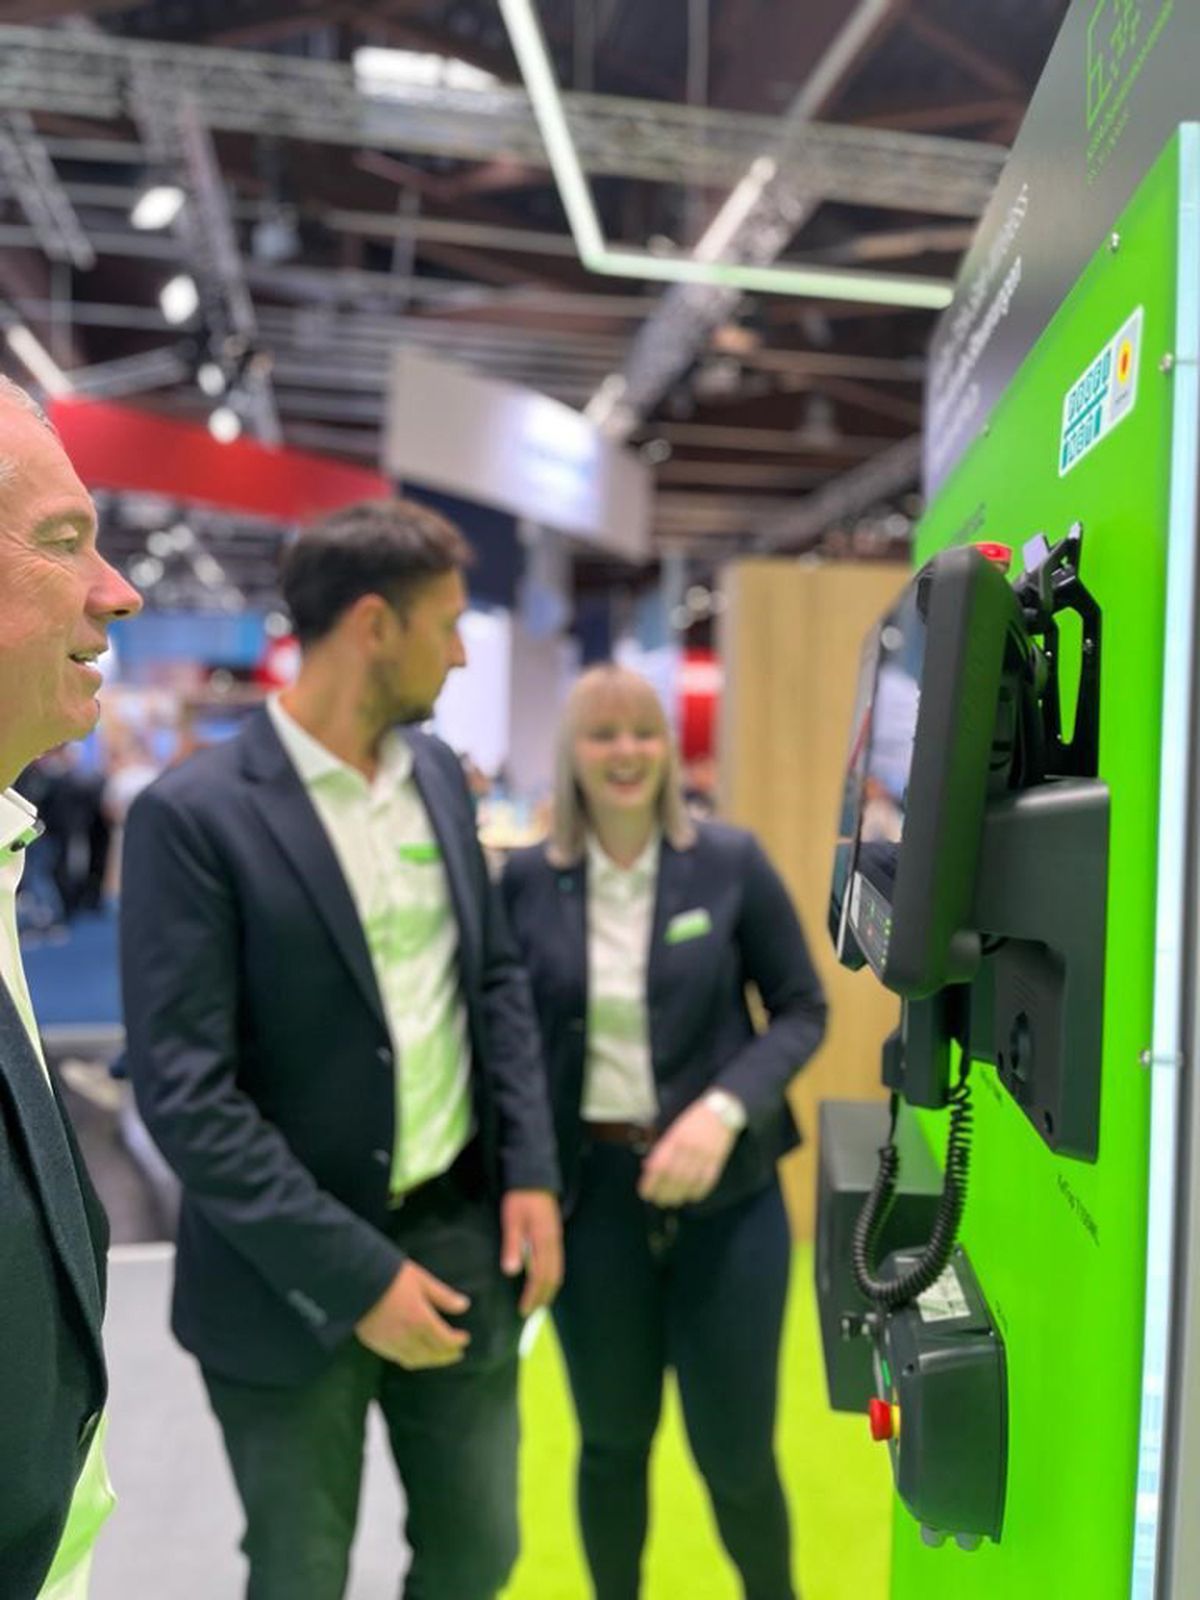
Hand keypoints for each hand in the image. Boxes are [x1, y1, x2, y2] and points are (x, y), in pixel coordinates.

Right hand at [356, 1260, 470, 1368]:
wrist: (357, 1281)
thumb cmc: (392, 1275)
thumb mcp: (422, 1280)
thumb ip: (443, 1296)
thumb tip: (464, 1305)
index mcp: (421, 1320)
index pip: (445, 1340)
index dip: (457, 1342)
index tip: (465, 1339)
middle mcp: (408, 1337)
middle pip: (432, 1355)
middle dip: (447, 1356)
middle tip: (457, 1354)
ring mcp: (391, 1343)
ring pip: (416, 1360)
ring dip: (431, 1361)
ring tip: (440, 1357)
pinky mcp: (377, 1344)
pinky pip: (399, 1359)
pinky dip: (413, 1360)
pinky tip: (417, 1355)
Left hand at [500, 1189, 562, 1314]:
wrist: (534, 1177)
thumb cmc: (519, 1197)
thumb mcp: (511, 1219)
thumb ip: (512, 1245)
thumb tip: (512, 1271)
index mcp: (543, 1240)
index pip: (540, 1276)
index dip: (532, 1295)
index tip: (523, 1310)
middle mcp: (554, 1242)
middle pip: (553, 1277)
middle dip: (543, 1297)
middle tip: (530, 1312)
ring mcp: (557, 1239)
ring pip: (558, 1271)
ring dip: (549, 1289)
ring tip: (538, 1303)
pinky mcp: (555, 1235)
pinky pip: (558, 1263)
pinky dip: (552, 1277)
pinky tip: (543, 1281)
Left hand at [639, 1101, 736, 1207]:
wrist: (721, 1110)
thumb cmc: (694, 1121)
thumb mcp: (674, 1129)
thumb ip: (662, 1148)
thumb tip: (648, 1167)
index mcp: (675, 1138)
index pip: (658, 1165)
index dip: (650, 1182)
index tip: (645, 1193)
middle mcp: (688, 1147)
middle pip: (672, 1177)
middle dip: (663, 1193)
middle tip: (658, 1201)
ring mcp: (703, 1155)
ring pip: (688, 1182)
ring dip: (678, 1195)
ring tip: (672, 1201)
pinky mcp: (716, 1160)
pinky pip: (706, 1181)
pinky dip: (697, 1192)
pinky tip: (691, 1197)